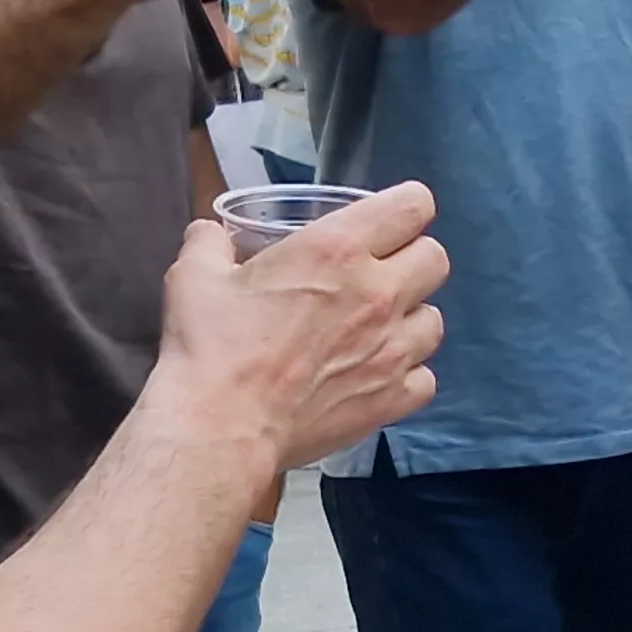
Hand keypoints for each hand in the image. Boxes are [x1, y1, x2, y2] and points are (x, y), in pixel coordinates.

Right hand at [159, 182, 450, 470]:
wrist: (221, 426)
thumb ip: (208, 244)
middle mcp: (378, 293)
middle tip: (379, 272)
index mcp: (337, 249)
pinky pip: (425, 378)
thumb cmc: (209, 345)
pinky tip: (377, 374)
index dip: (405, 207)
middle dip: (412, 259)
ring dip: (411, 318)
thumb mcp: (195, 277)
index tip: (387, 220)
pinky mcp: (392, 398)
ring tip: (378, 328)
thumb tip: (209, 234)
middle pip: (436, 258)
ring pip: (435, 320)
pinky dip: (407, 375)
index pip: (414, 205)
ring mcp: (392, 350)